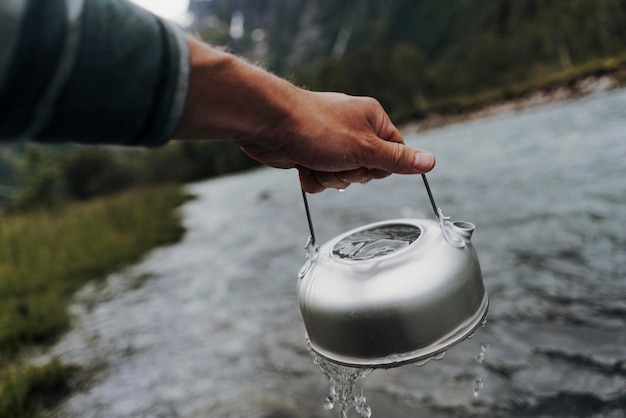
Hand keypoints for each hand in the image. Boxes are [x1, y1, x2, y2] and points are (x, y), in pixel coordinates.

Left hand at [235, 91, 434, 192]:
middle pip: (368, 170)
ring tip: (316, 161)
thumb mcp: (365, 148)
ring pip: (342, 177)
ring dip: (329, 177)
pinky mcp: (310, 153)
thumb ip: (397, 159)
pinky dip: (312, 178)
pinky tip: (302, 165)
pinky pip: (321, 179)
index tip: (366, 162)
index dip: (381, 166)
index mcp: (372, 119)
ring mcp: (330, 142)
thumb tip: (431, 162)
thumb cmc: (317, 128)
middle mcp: (353, 129)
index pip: (395, 152)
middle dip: (351, 174)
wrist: (269, 124)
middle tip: (337, 160)